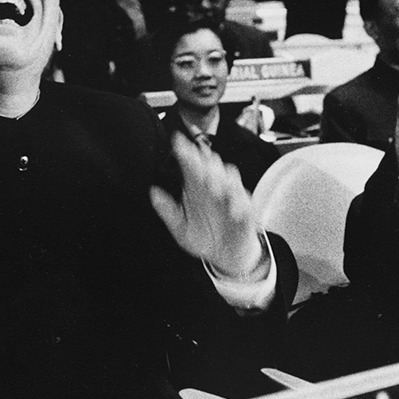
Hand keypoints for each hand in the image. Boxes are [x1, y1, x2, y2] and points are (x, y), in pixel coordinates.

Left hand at [150, 133, 266, 275]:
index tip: (177, 141)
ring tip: (211, 184)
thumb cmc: (204, 238)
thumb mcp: (181, 229)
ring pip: (230, 176)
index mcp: (196, 189)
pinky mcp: (246, 210)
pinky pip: (245, 201)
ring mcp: (231, 197)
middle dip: (204, 160)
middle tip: (195, 156)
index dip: (185, 153)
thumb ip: (168, 211)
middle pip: (211, 166)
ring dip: (221, 177)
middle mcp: (214, 188)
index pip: (191, 166)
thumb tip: (152, 191)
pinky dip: (238, 202)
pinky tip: (231, 208)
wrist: (226, 256)